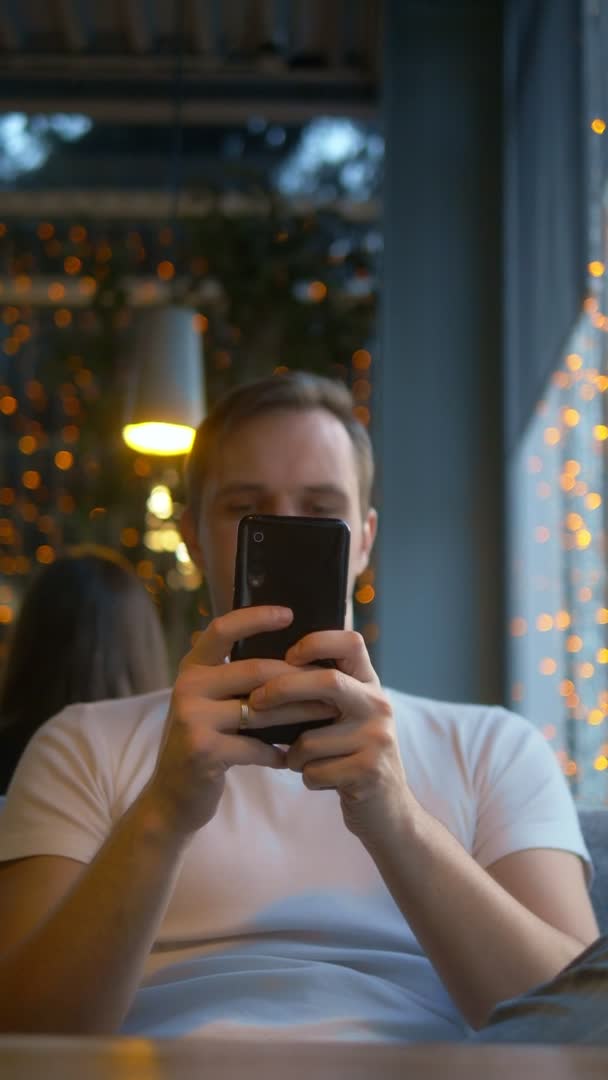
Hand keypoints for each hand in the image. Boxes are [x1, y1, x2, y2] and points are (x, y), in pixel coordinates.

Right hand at [144, 607, 333, 836]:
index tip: (289, 613)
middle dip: (299, 678)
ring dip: (300, 713)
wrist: (171, 798)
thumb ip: (234, 680)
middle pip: (256, 670)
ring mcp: (192, 718)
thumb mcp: (209, 704)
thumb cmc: (202, 745)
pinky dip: (277, 753)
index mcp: (192, 668)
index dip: (256, 617)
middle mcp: (188, 686)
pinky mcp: (202, 750)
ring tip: (327, 715)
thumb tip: (289, 657)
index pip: (223, 629)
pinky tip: (290, 757)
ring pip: (262, 709)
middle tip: (332, 683)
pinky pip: (255, 746)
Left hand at [248, 630, 413, 846]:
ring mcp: (378, 738)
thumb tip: (263, 669)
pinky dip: (307, 777)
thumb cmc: (350, 755)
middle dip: (283, 689)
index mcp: (369, 684)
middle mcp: (379, 705)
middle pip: (328, 682)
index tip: (289, 654)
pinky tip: (319, 780)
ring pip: (311, 739)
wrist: (388, 810)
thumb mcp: (346, 716)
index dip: (317, 641)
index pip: (351, 642)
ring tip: (301, 761)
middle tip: (254, 702)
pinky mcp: (369, 772)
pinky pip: (315, 770)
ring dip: (294, 755)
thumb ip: (321, 692)